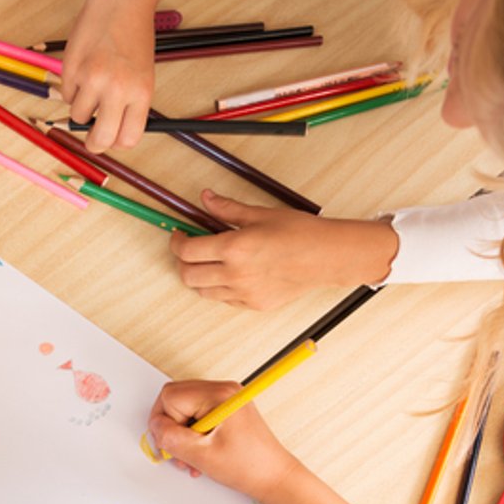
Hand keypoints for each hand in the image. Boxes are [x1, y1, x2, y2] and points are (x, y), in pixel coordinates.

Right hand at [60, 0, 155, 150]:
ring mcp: (92, 80)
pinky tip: (84, 67)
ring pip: (79, 116)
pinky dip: (73, 87)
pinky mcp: (72, 69)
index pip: (128, 139)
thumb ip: (129, 104)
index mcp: (141, 94)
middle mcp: (117, 90)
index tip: (111, 138)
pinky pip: (67, 94)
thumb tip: (111, 132)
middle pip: (100, 140)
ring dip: (82, 107)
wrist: (121, 3)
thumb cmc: (134, 37)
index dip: (116, 143)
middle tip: (92, 137)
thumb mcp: (142, 76)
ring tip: (92, 85)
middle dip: (94, 143)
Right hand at [145, 380, 302, 499]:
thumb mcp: (200, 455)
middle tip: (181, 451)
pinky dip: (193, 434)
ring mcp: (226, 398)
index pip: (170, 397)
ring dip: (182, 435)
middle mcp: (223, 390)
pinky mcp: (226, 409)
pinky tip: (201, 452)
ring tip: (193, 456)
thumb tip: (155, 426)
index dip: (165, 423)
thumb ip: (170, 438)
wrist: (274, 477)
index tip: (173, 444)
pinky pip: (197, 415)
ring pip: (184, 409)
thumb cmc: (249, 466)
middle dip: (172, 428)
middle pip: (175, 400)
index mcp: (218, 395)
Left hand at [170, 192, 397, 309]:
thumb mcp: (260, 214)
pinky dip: (220, 287)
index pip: (187, 251)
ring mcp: (244, 293)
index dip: (176, 243)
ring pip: (203, 291)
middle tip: (189, 249)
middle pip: (188, 275)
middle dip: (182, 262)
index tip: (178, 236)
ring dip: (199, 276)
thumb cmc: (300, 233)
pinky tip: (231, 273)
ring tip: (210, 261)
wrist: (327, 256)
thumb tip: (206, 198)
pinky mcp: (254, 304)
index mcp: (234, 248)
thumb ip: (227, 209)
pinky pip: (225, 299)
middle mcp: (235, 274)